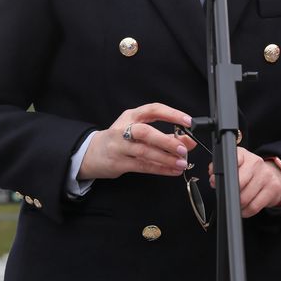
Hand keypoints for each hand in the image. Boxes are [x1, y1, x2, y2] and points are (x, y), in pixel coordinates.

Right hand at [78, 103, 195, 180]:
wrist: (90, 153)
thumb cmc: (119, 139)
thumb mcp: (140, 131)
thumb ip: (166, 136)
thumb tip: (189, 141)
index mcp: (132, 116)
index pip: (153, 110)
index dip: (171, 114)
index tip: (188, 121)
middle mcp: (123, 129)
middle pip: (146, 132)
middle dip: (167, 141)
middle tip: (184, 149)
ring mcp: (119, 146)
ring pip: (144, 152)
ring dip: (165, 158)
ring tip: (181, 163)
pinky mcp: (118, 162)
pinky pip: (142, 166)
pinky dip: (159, 169)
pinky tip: (172, 171)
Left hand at [208, 148, 280, 217]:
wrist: (273, 177)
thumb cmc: (249, 173)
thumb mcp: (236, 165)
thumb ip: (221, 169)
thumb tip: (212, 177)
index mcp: (244, 155)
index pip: (233, 160)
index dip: (222, 173)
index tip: (215, 180)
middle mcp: (256, 163)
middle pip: (238, 183)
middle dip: (228, 193)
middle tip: (226, 195)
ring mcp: (265, 176)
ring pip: (245, 198)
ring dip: (237, 205)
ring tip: (236, 203)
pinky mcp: (272, 190)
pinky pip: (253, 207)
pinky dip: (245, 212)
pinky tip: (244, 208)